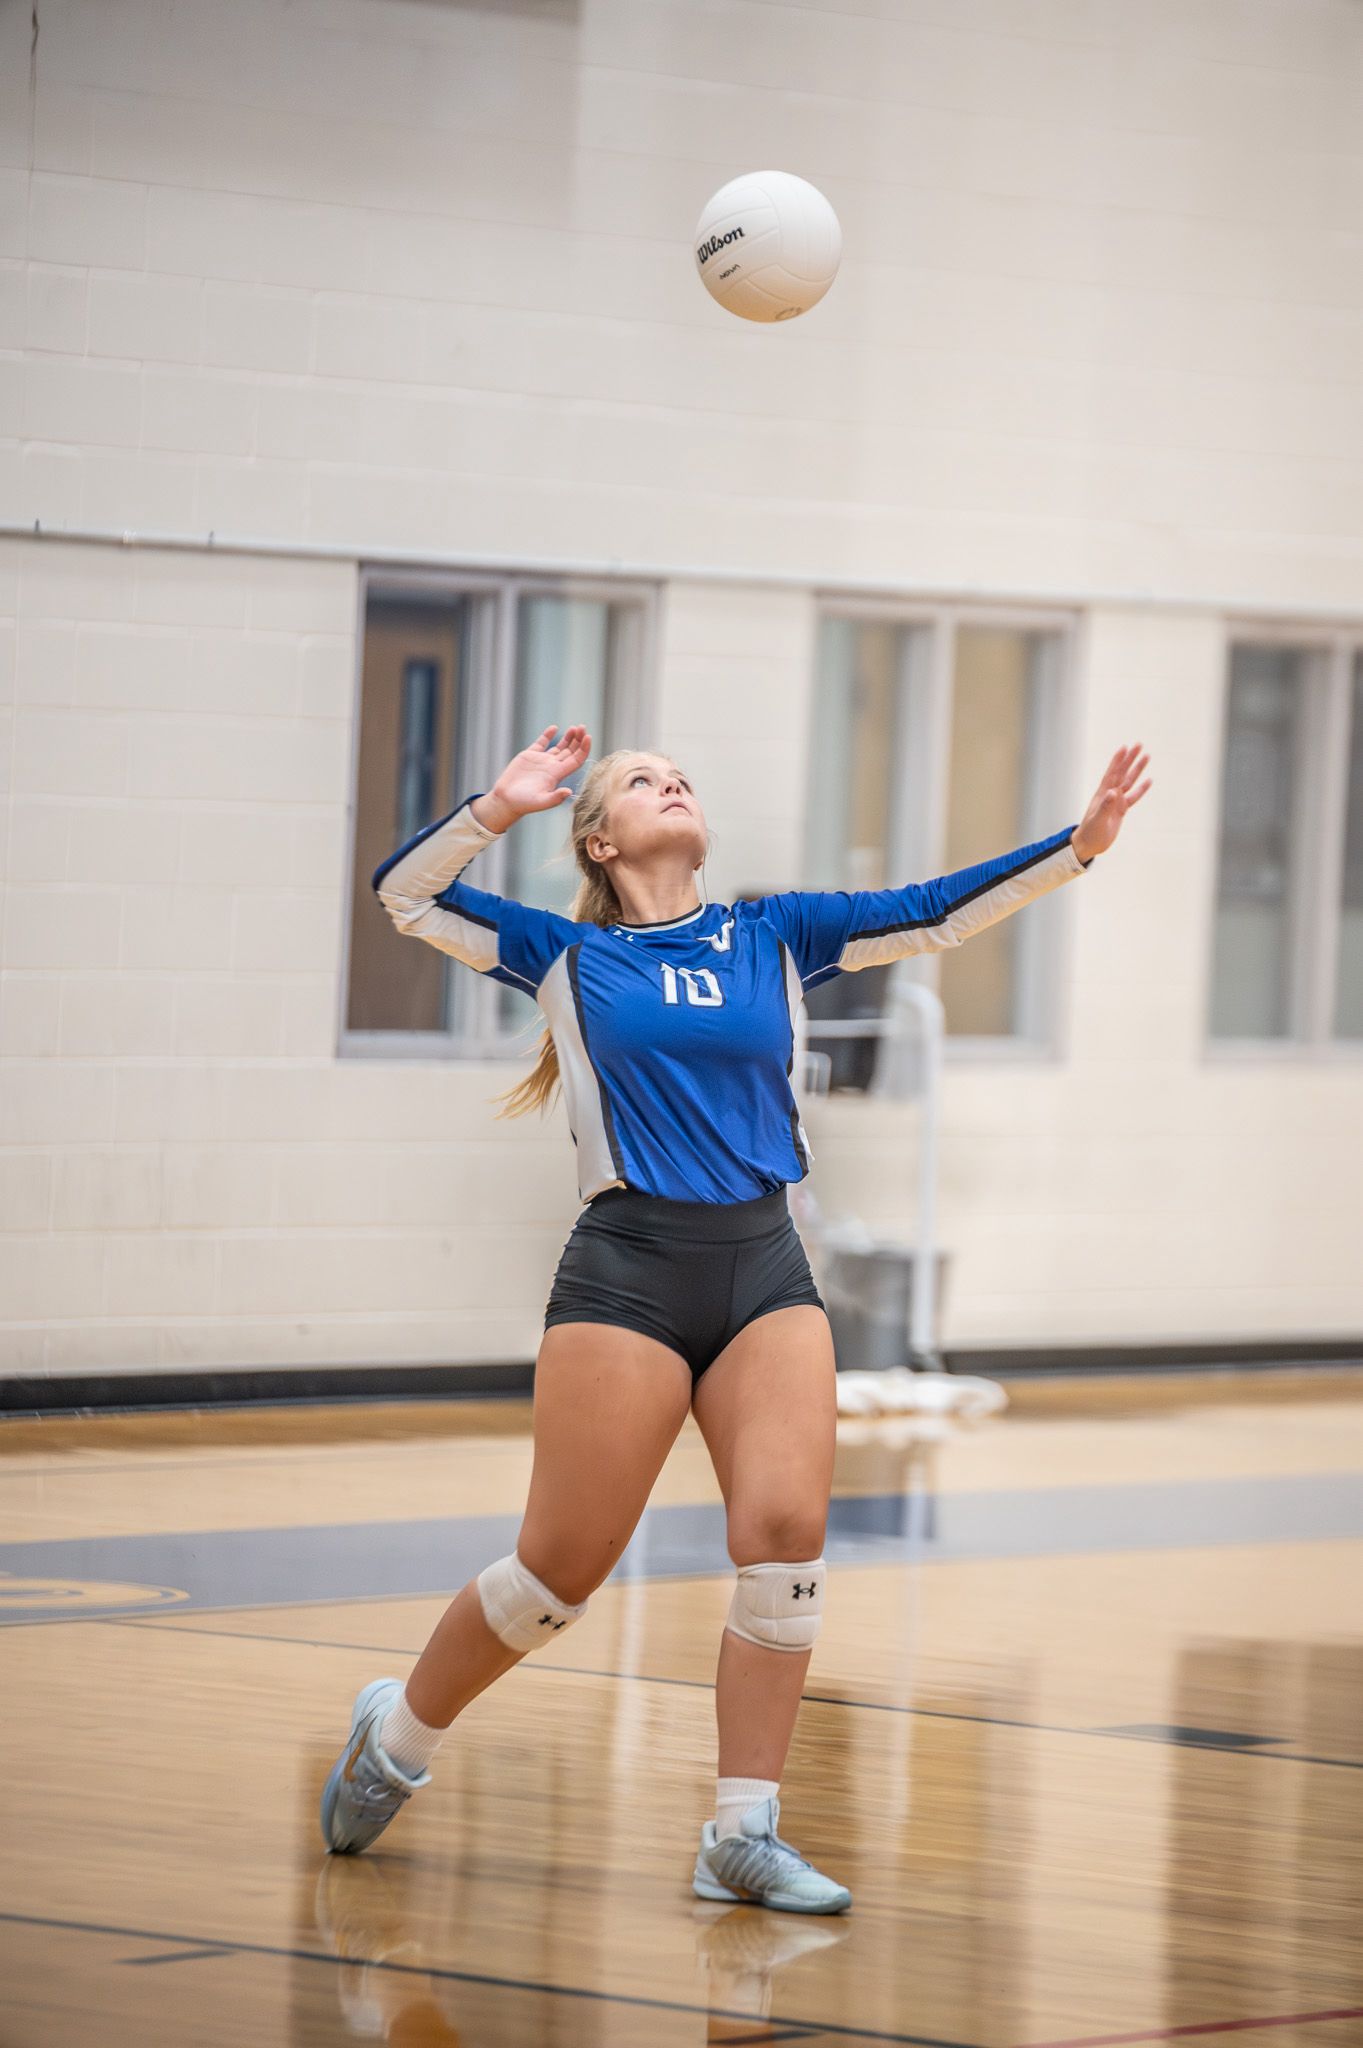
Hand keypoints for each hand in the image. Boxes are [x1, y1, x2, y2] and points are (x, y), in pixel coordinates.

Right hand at [473, 726, 592, 833]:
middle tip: (583, 727)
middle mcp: (552, 767)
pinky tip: (554, 728)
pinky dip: (548, 735)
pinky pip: (542, 743)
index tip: (588, 737)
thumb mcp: (541, 802)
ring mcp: (542, 761)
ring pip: (560, 746)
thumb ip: (555, 798)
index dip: (584, 749)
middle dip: (578, 739)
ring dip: (568, 737)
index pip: (576, 760)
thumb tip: (569, 792)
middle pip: (571, 751)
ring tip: (575, 728)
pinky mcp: (529, 756)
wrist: (506, 800)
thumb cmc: (524, 803)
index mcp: (557, 775)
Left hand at [1072, 743, 1151, 862]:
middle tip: (1139, 745)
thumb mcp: (1098, 820)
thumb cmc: (1090, 832)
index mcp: (1103, 794)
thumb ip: (1105, 806)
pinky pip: (1133, 796)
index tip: (1125, 747)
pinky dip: (1141, 789)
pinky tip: (1149, 781)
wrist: (1089, 844)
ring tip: (1147, 756)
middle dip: (1130, 759)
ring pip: (1129, 781)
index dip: (1117, 760)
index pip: (1112, 773)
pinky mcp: (1121, 810)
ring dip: (1137, 769)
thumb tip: (1112, 792)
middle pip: (1122, 772)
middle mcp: (1110, 794)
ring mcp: (1116, 801)